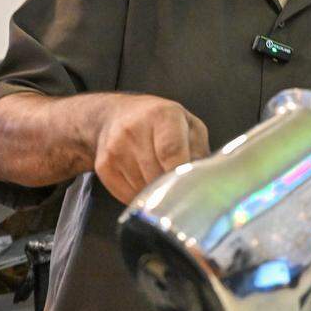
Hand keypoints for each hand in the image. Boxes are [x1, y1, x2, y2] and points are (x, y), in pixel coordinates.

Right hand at [93, 95, 208, 203]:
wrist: (115, 116)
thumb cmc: (161, 123)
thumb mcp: (188, 125)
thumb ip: (199, 150)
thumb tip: (206, 181)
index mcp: (162, 115)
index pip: (171, 151)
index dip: (180, 173)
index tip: (189, 187)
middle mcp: (134, 129)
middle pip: (157, 174)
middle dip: (171, 186)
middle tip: (179, 184)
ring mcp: (116, 149)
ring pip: (143, 189)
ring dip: (156, 192)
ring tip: (159, 175)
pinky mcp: (104, 167)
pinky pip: (128, 195)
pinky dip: (140, 195)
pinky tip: (143, 179)